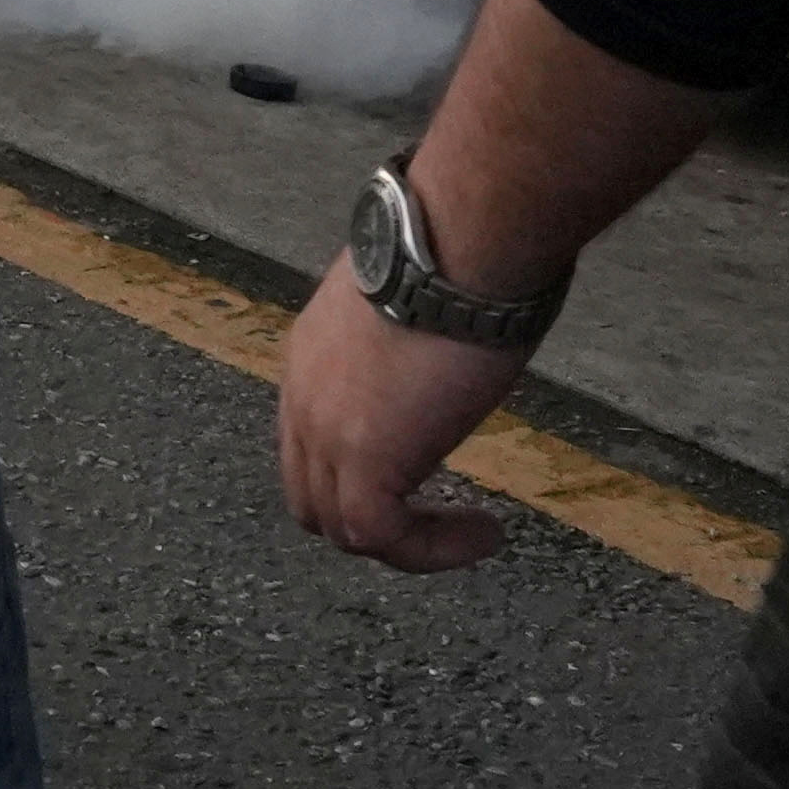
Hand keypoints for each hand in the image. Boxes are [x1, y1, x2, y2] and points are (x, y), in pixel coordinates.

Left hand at [273, 262, 520, 572]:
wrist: (463, 239)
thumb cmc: (460, 250)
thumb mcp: (416, 301)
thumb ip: (408, 340)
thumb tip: (447, 346)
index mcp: (311, 355)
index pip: (310, 440)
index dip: (358, 470)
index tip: (423, 471)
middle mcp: (303, 394)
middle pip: (311, 492)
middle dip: (370, 516)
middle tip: (436, 520)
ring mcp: (326, 428)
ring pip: (341, 525)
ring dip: (407, 541)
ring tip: (470, 534)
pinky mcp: (365, 458)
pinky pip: (381, 536)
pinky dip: (431, 550)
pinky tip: (485, 534)